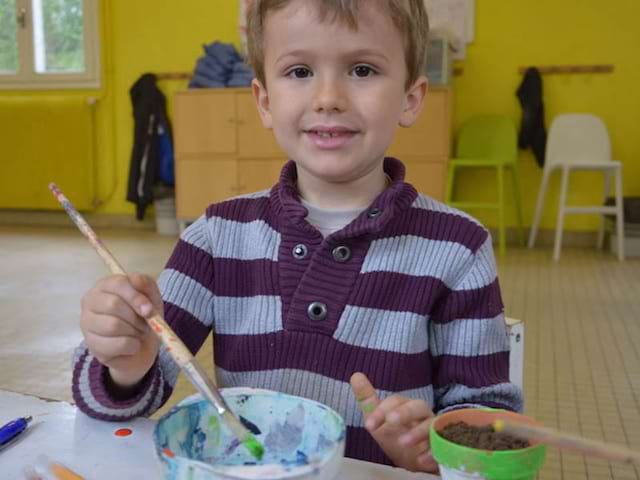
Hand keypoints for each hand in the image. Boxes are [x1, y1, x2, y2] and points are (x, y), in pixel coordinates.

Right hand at [80, 273, 161, 388]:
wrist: (142, 346)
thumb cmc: (143, 316)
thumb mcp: (151, 298)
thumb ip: (146, 284)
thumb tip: (136, 279)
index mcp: (105, 285)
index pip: (118, 284)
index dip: (136, 297)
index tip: (149, 310)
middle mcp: (90, 302)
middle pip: (113, 304)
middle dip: (135, 317)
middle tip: (145, 323)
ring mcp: (87, 324)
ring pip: (113, 325)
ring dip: (134, 331)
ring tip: (138, 333)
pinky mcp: (92, 345)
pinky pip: (116, 344)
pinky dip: (132, 346)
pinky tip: (132, 345)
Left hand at [350, 372, 437, 472]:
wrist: (414, 460)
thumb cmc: (397, 435)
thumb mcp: (380, 420)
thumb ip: (368, 400)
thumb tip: (355, 375)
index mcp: (407, 406)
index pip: (396, 402)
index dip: (381, 411)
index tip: (369, 426)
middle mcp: (423, 415)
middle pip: (418, 406)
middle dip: (404, 413)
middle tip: (390, 422)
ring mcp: (435, 430)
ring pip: (432, 425)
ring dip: (418, 433)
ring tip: (403, 443)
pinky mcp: (444, 447)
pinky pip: (443, 447)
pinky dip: (433, 453)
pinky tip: (422, 460)